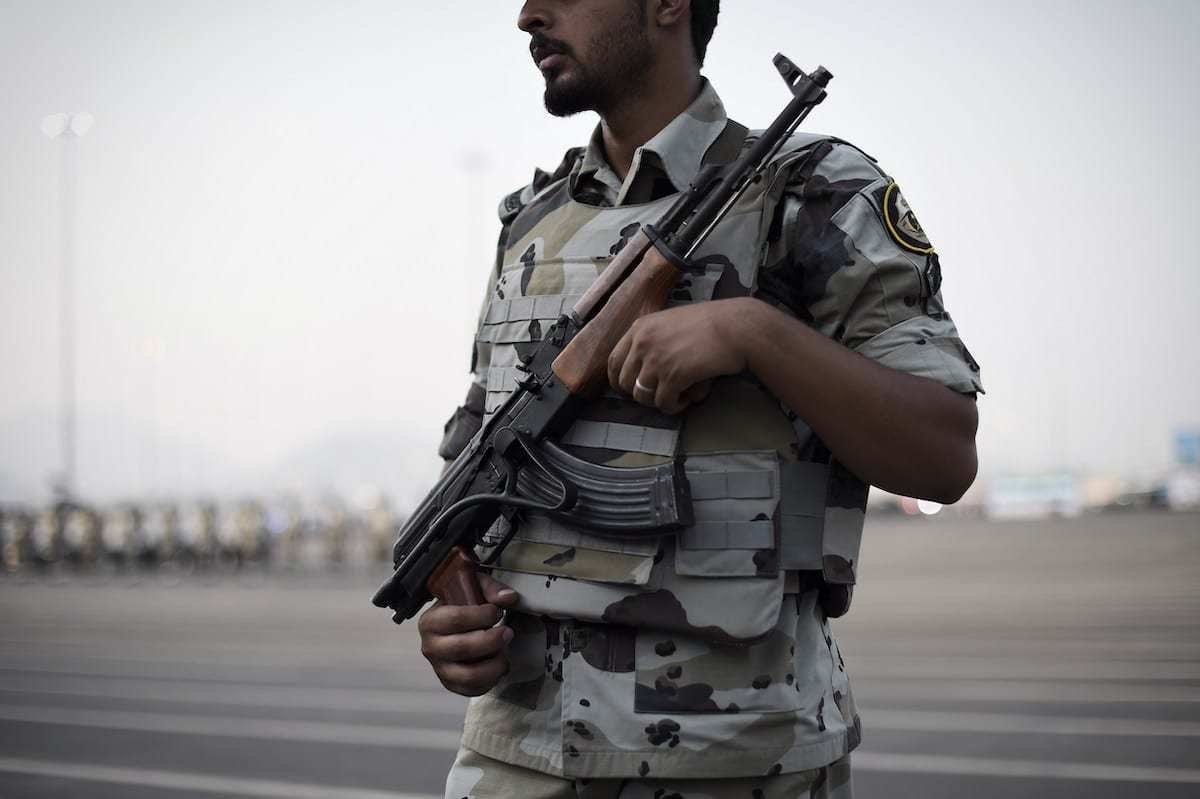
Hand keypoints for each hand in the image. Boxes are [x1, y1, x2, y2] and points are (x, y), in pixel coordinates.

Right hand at [417, 573, 519, 696]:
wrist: (456, 627)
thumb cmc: (464, 607)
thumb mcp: (474, 589)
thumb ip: (491, 589)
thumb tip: (508, 597)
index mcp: (430, 622)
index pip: (455, 620)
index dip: (482, 616)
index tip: (496, 612)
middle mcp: (430, 647)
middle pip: (462, 648)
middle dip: (492, 640)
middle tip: (507, 632)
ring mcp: (440, 669)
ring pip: (469, 675)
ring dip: (494, 664)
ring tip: (504, 652)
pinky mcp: (452, 685)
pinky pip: (473, 690)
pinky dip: (492, 679)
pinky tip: (498, 663)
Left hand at [607, 299, 748, 413]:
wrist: (737, 327)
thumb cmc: (711, 324)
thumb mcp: (671, 322)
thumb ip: (653, 340)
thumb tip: (641, 371)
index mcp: (640, 327)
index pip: (613, 362)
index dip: (619, 381)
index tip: (632, 389)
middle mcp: (643, 342)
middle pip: (624, 383)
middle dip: (642, 394)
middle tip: (663, 393)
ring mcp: (656, 359)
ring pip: (642, 397)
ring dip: (660, 401)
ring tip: (679, 395)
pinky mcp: (673, 375)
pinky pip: (664, 403)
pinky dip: (675, 406)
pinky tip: (689, 397)